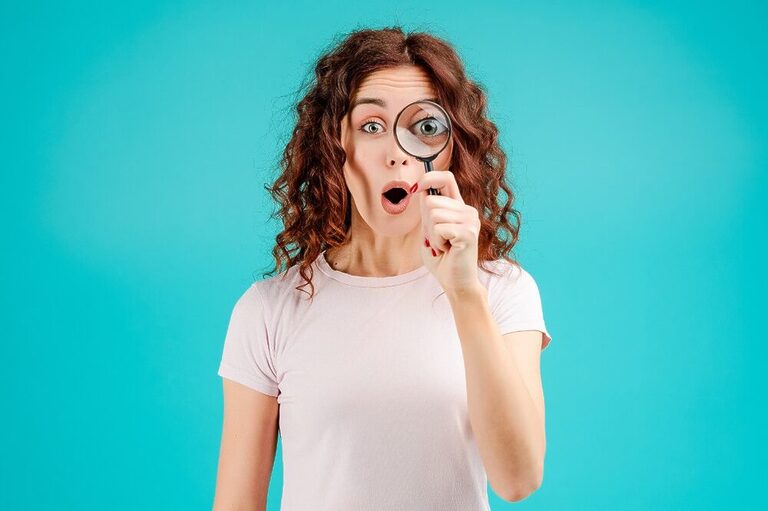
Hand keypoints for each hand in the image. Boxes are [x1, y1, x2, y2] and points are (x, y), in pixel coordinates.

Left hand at [414, 170, 482, 293]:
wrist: (456, 283)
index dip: (429, 177)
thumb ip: (428, 212)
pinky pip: (439, 228)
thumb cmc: (442, 260)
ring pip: (433, 214)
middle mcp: (467, 210)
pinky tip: (447, 250)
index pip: (446, 178)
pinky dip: (437, 242)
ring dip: (431, 234)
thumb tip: (421, 189)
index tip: (415, 188)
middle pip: (430, 200)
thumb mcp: (430, 231)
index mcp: (459, 208)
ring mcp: (470, 220)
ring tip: (443, 246)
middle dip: (425, 223)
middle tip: (437, 240)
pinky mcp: (468, 232)